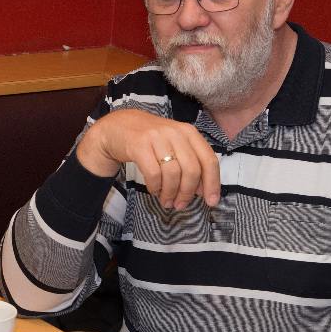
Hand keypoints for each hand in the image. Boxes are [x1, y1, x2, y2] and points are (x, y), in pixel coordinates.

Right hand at [76, 108, 220, 208]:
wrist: (118, 127)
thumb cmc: (150, 140)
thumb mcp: (174, 145)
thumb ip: (190, 162)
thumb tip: (202, 190)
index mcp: (189, 133)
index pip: (209, 160)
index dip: (212, 183)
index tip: (211, 201)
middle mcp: (176, 132)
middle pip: (192, 170)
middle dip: (188, 193)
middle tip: (180, 205)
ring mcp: (157, 137)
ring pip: (173, 174)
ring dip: (170, 193)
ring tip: (166, 201)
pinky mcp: (139, 145)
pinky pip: (153, 174)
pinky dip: (155, 187)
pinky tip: (154, 190)